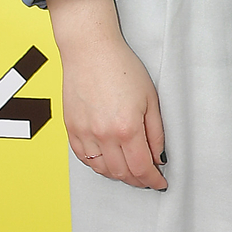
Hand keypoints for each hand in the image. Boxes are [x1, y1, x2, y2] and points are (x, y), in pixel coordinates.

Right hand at [46, 0, 166, 190]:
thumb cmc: (122, 67)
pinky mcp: (71, 127)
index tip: (160, 183)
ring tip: (130, 171)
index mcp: (127, 128)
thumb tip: (158, 157)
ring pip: (102, 169)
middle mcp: (103, 135)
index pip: (142, 168)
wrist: (90, 49)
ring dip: (119, 175)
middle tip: (148, 178)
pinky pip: (83, 158)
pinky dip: (97, 165)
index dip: (153, 180)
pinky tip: (108, 162)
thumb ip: (155, 132)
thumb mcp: (151, 98)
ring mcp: (84, 132)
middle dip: (138, 180)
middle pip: (122, 173)